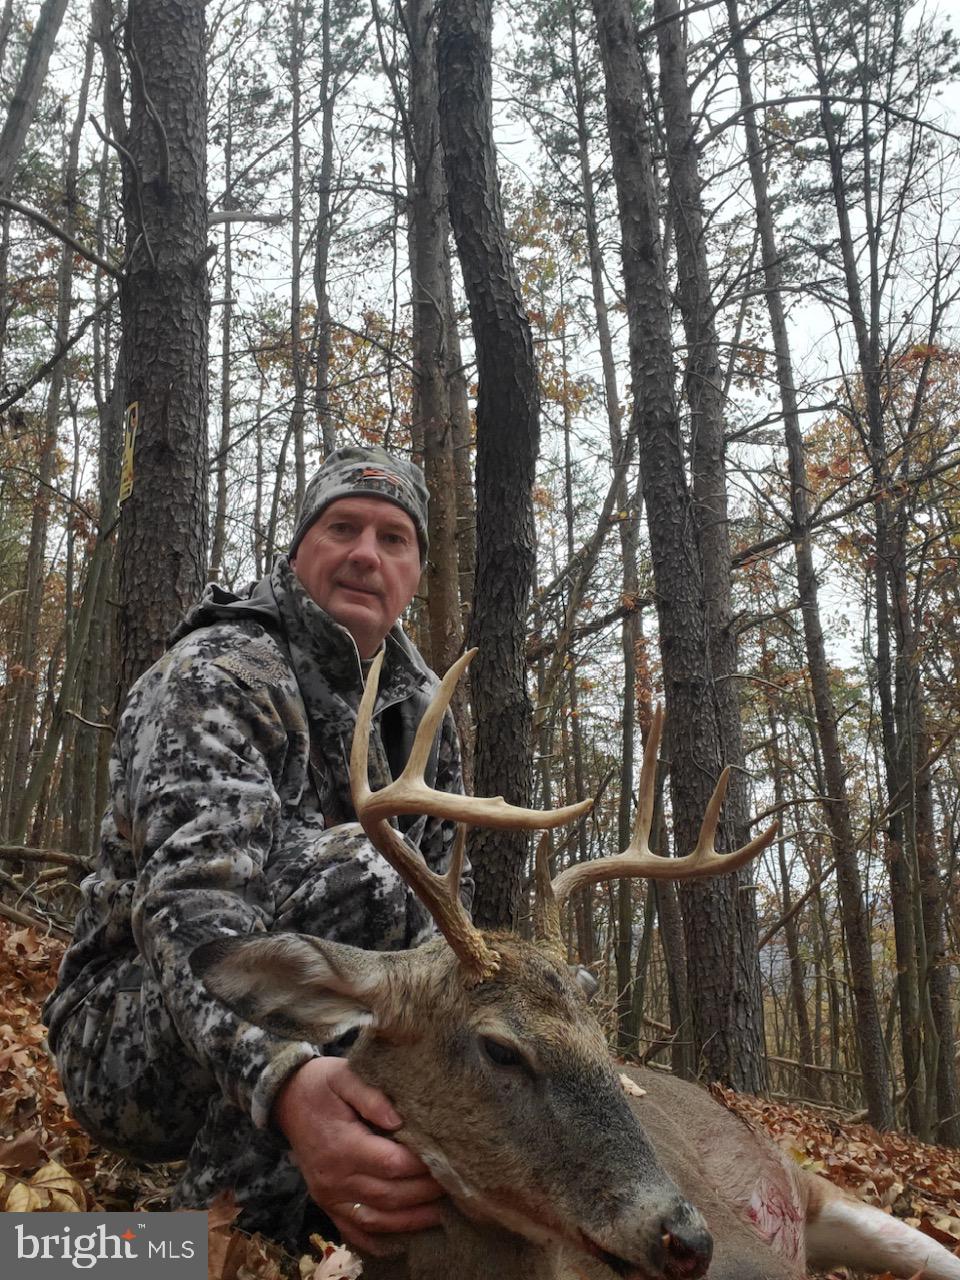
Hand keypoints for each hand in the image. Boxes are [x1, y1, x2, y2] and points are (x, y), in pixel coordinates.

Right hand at [273, 1057, 444, 1252]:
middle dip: (426, 1193)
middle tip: (457, 1184)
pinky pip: (355, 1232)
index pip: (392, 1164)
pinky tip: (406, 1236)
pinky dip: (381, 1239)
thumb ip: (371, 1095)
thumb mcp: (344, 1075)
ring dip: (412, 1221)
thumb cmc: (321, 1084)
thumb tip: (398, 1119)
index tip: (449, 1157)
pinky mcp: (327, 1204)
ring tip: (443, 1212)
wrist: (286, 1100)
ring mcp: (329, 1196)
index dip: (423, 1165)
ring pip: (377, 1220)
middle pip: (390, 1196)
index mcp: (343, 1146)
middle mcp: (335, 1178)